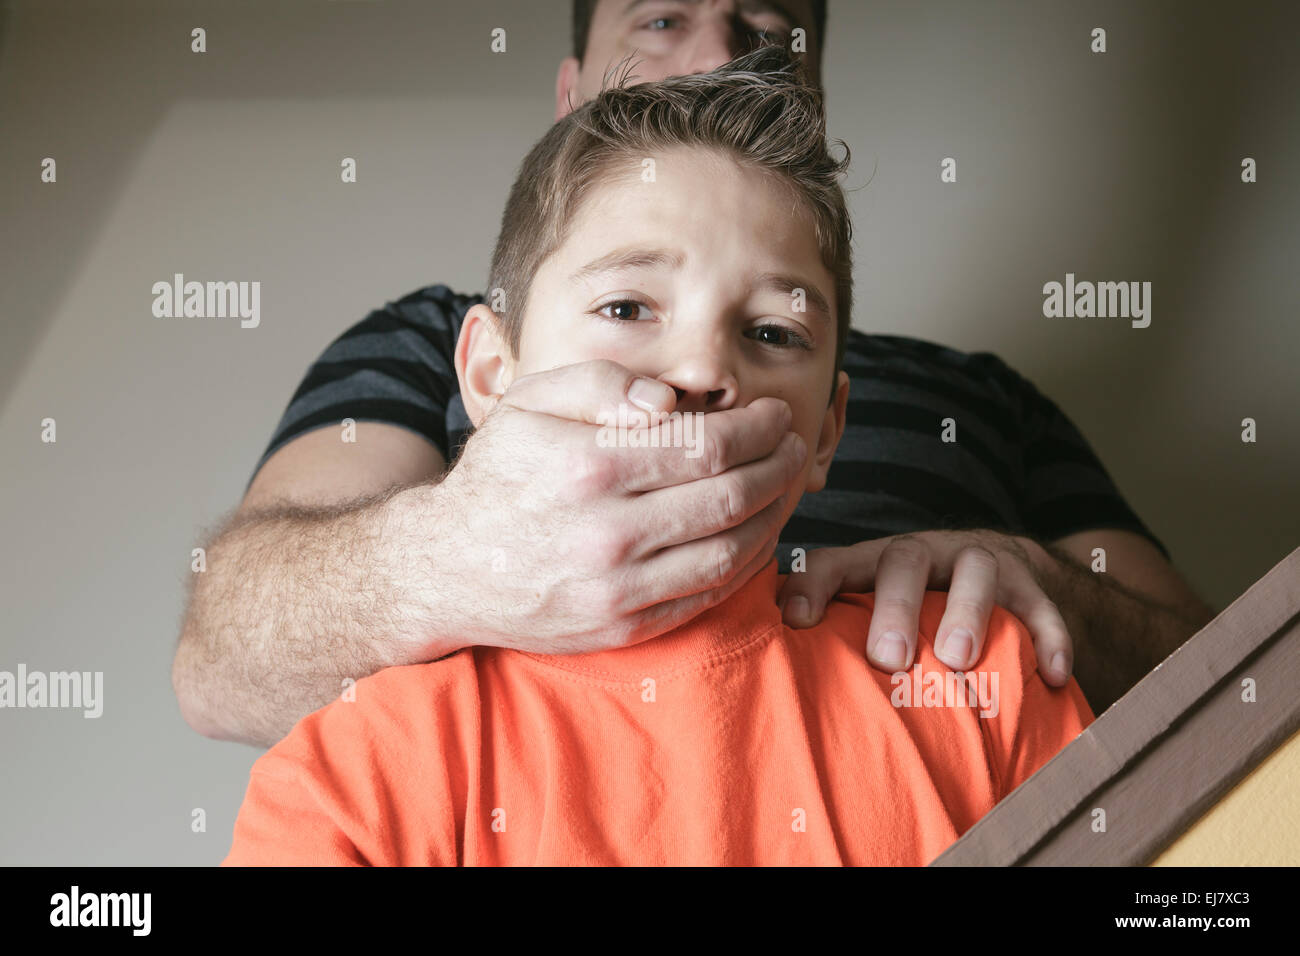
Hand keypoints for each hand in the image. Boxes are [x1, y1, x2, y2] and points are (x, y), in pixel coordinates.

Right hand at [395, 359, 807, 655]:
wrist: (447, 569)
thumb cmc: (497, 476)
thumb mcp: (527, 404)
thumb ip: (599, 384)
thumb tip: (670, 399)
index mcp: (588, 466)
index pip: (706, 444)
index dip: (756, 428)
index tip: (774, 414)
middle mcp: (607, 531)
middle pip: (731, 496)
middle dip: (779, 465)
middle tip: (794, 446)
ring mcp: (618, 587)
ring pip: (732, 549)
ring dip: (776, 514)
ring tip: (787, 485)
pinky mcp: (624, 626)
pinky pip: (709, 595)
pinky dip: (749, 563)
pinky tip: (759, 534)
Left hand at [775, 530, 1072, 684]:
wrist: (1000, 573)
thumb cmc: (913, 606)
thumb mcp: (868, 607)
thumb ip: (828, 629)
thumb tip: (760, 668)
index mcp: (873, 563)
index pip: (835, 561)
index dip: (813, 585)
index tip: (795, 622)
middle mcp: (925, 555)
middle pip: (905, 561)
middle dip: (895, 607)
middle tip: (887, 658)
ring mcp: (979, 564)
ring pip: (976, 571)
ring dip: (968, 612)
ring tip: (958, 659)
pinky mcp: (1029, 584)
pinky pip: (1042, 605)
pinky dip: (1048, 637)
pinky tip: (1050, 676)